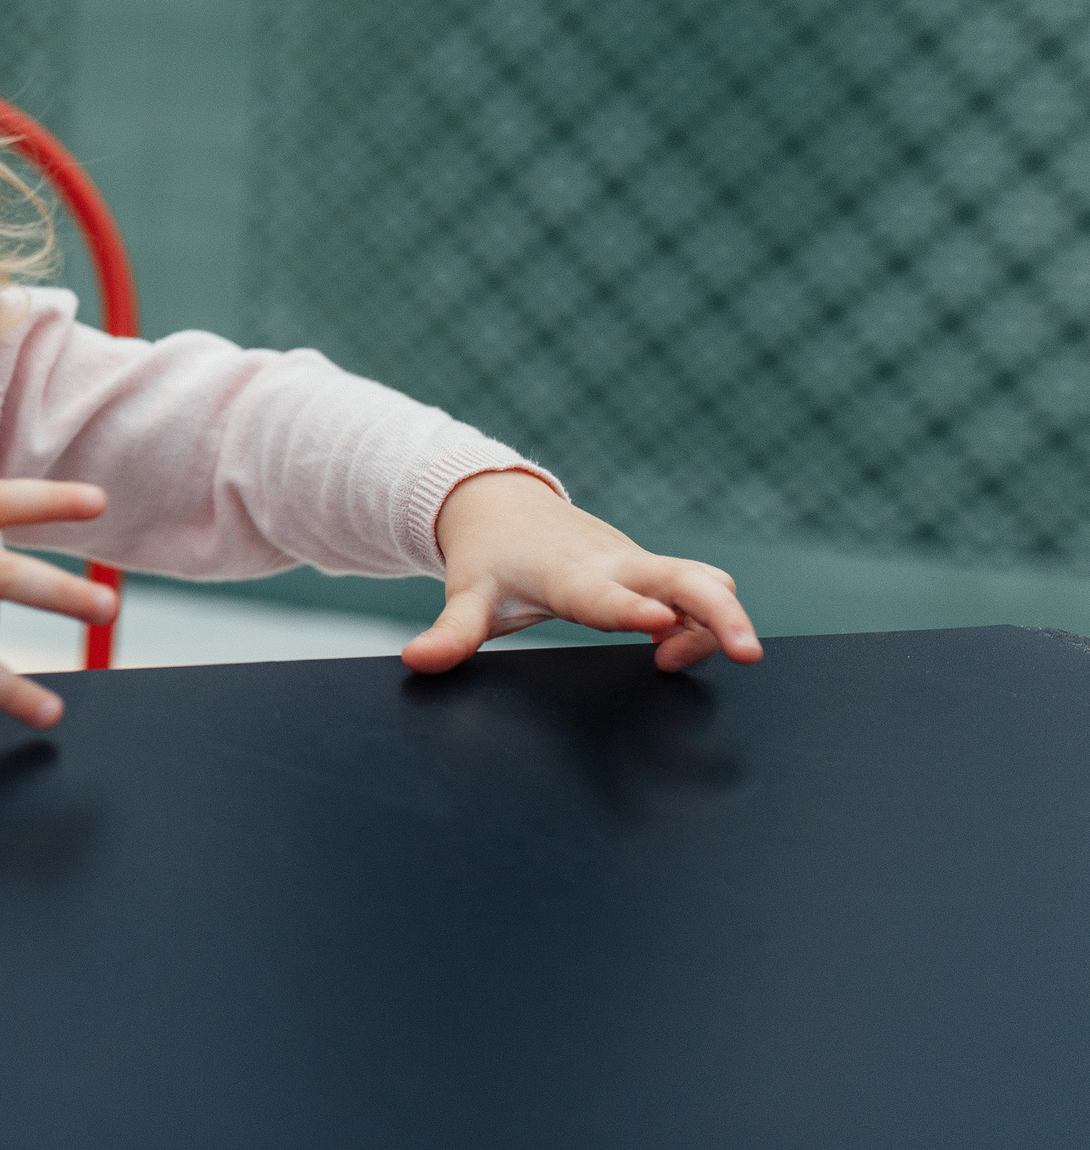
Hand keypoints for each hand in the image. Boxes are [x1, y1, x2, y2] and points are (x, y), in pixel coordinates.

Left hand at [404, 470, 762, 675]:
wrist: (503, 505)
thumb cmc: (489, 556)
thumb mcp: (467, 595)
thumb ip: (451, 633)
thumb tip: (418, 662)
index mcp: (567, 574)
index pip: (604, 596)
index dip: (632, 610)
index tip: (658, 623)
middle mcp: (615, 564)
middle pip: (688, 580)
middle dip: (722, 614)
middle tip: (748, 654)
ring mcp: (639, 565)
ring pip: (704, 583)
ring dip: (716, 621)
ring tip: (671, 662)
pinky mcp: (652, 570)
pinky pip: (700, 592)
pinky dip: (706, 620)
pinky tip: (675, 652)